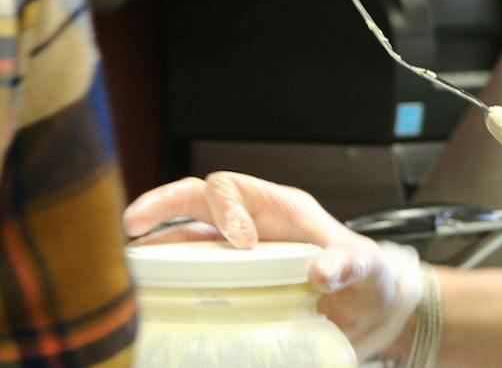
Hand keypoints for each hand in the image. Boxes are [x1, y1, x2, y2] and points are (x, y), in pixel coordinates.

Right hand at [125, 171, 425, 357]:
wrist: (372, 313)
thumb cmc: (369, 277)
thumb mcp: (365, 266)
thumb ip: (347, 264)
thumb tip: (322, 272)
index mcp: (279, 210)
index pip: (232, 188)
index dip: (224, 209)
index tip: (240, 246)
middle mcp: (252, 228)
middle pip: (195, 203)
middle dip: (162, 206)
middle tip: (132, 226)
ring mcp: (239, 258)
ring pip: (186, 240)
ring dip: (158, 248)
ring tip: (128, 267)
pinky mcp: (235, 287)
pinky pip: (193, 277)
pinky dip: (171, 284)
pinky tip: (152, 300)